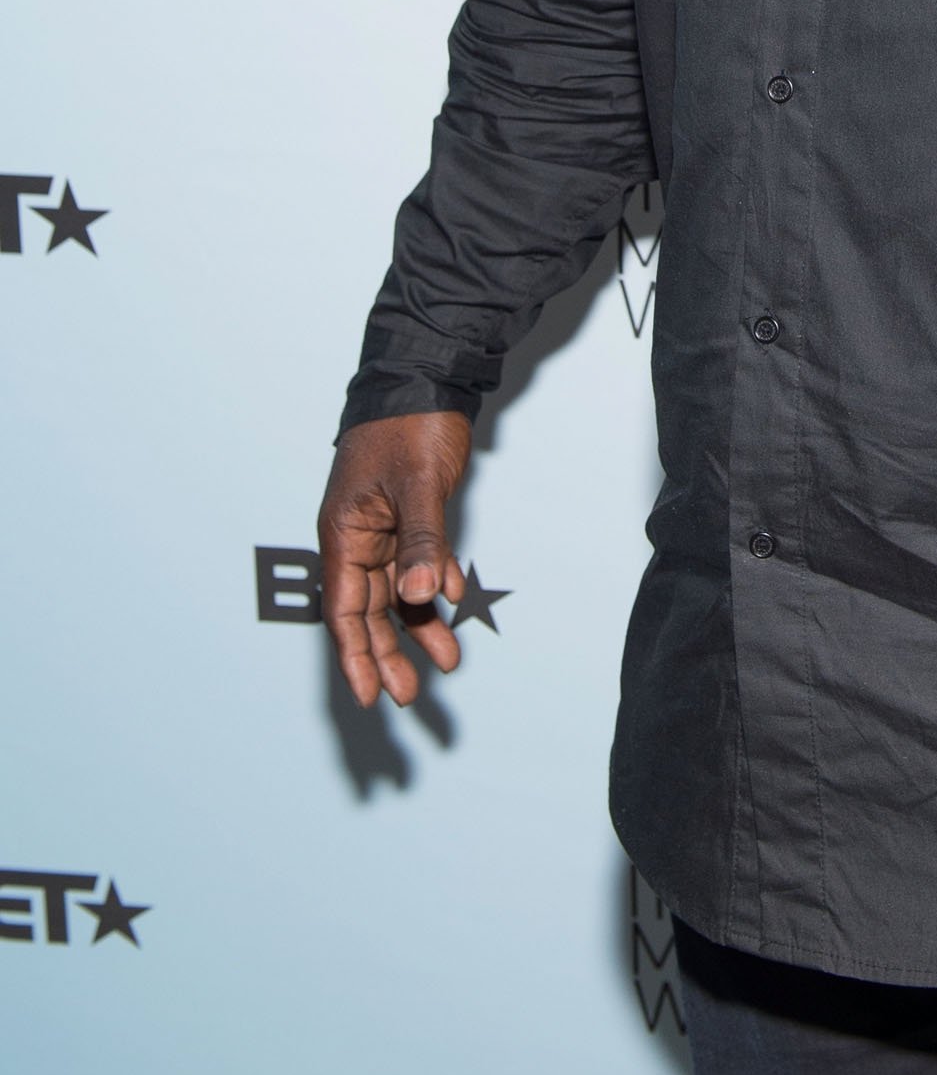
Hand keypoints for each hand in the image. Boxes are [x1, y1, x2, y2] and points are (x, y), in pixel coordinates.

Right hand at [318, 413, 473, 709]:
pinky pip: (417, 563)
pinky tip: (454, 601)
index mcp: (344, 532)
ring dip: (420, 624)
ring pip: (397, 591)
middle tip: (410, 695)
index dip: (356, 655)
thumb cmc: (409, 425)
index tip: (368, 696)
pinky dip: (434, 584)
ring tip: (448, 659)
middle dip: (388, 654)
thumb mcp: (416, 484)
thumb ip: (421, 541)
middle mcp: (358, 536)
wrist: (428, 378)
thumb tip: (421, 596)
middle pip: (370, 610)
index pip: (346, 609)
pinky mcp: (408, 516)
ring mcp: (383, 527)